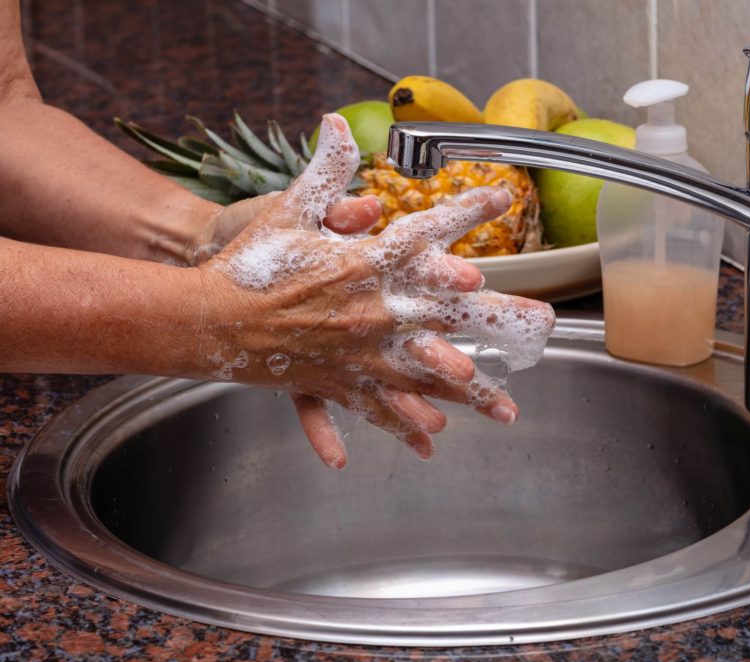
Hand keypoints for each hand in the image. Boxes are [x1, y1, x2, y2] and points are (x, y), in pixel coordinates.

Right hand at [196, 114, 554, 467]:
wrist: (204, 319)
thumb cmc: (248, 263)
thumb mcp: (286, 209)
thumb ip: (323, 172)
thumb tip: (338, 125)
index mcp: (364, 262)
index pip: (425, 230)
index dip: (467, 211)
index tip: (503, 199)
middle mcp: (372, 309)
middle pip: (449, 315)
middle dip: (497, 319)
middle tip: (540, 327)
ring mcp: (360, 352)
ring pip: (428, 375)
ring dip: (470, 393)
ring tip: (508, 409)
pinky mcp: (339, 382)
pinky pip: (380, 408)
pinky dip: (404, 426)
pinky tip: (431, 443)